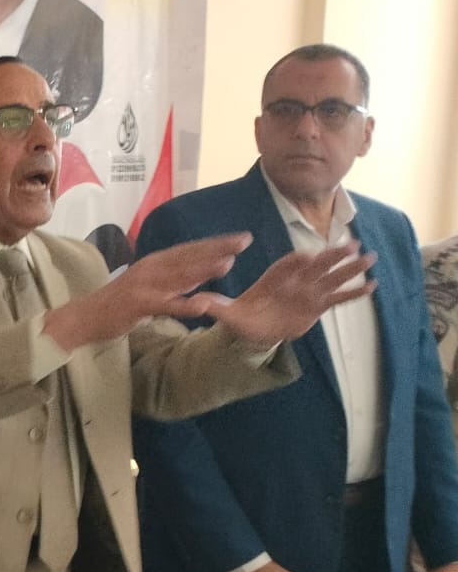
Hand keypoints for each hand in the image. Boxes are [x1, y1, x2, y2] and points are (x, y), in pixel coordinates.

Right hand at [44, 233, 256, 349]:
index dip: (216, 243)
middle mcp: (151, 268)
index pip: (190, 249)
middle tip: (245, 240)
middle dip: (217, 248)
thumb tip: (198, 273)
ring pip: (179, 276)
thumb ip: (172, 278)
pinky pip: (165, 305)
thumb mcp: (148, 284)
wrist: (84, 317)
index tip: (241, 237)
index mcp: (154, 262)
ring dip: (204, 270)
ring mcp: (144, 286)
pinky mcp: (138, 305)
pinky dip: (183, 306)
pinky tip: (201, 307)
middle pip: (189, 256)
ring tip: (228, 264)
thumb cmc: (118, 303)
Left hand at [206, 243, 375, 344]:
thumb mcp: (226, 313)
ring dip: (350, 268)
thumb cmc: (240, 316)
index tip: (308, 257)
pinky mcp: (318, 305)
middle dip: (332, 255)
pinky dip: (354, 293)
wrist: (252, 327)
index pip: (287, 265)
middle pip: (316, 264)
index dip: (297, 261)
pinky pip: (338, 298)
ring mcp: (309, 291)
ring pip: (332, 277)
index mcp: (274, 277)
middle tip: (352, 244)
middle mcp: (295, 280)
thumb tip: (198, 301)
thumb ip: (216, 306)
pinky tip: (373, 286)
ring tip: (370, 257)